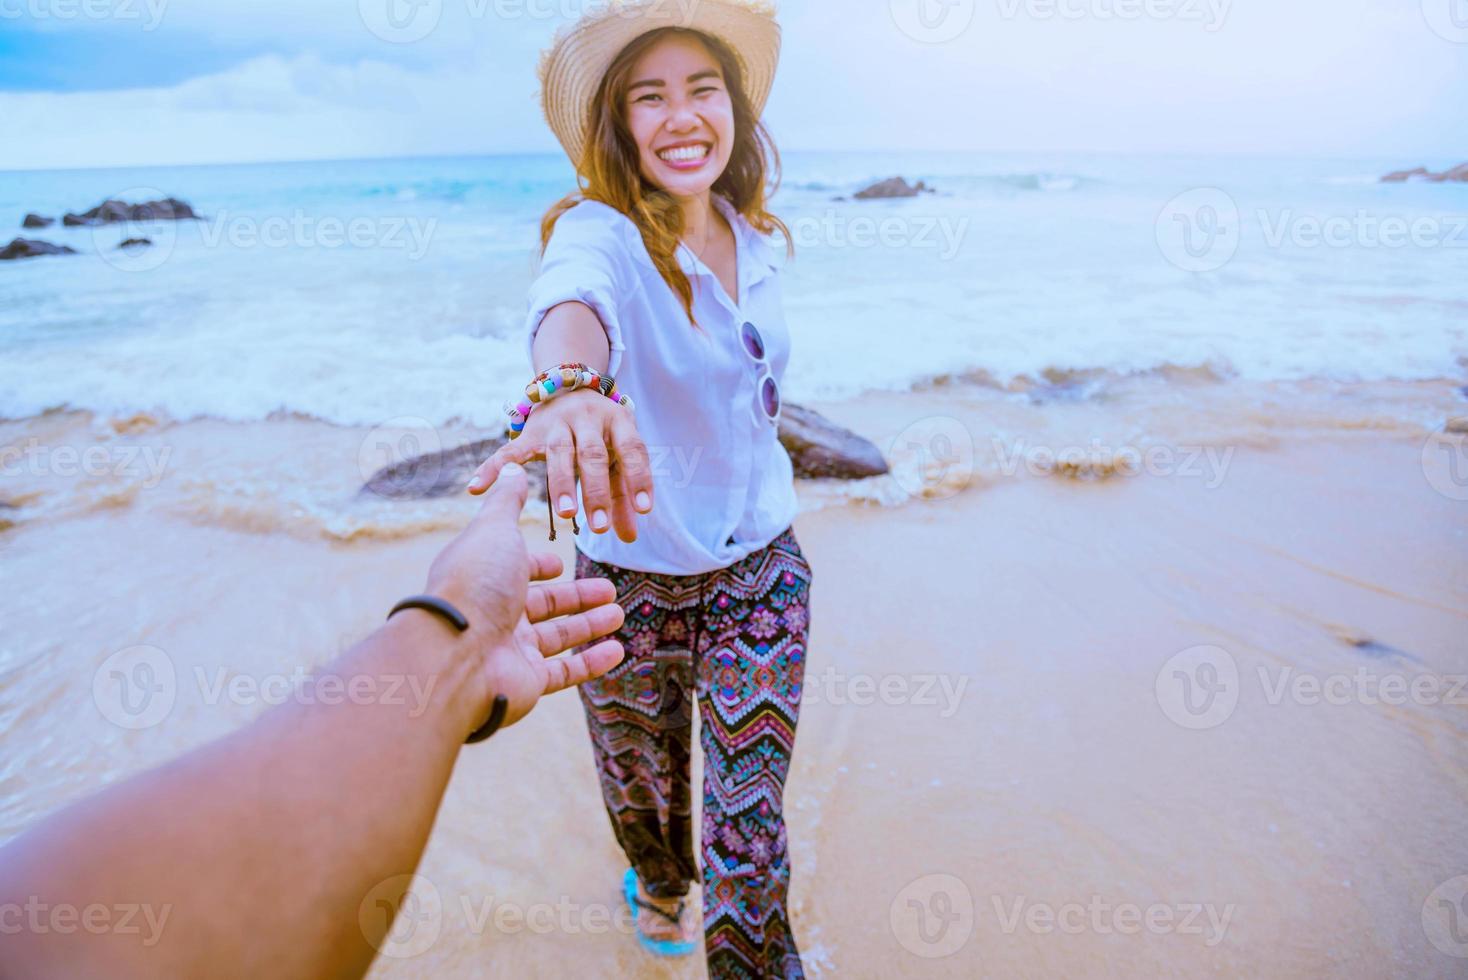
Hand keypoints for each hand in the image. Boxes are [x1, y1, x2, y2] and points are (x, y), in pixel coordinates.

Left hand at [426, 461, 624, 732]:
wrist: (455, 656)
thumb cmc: (475, 584)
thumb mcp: (495, 530)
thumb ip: (507, 502)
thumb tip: (512, 470)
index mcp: (484, 577)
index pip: (514, 570)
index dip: (537, 565)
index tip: (558, 563)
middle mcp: (494, 614)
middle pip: (542, 605)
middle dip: (576, 596)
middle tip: (608, 589)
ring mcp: (510, 650)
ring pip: (557, 636)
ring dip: (589, 625)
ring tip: (619, 613)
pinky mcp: (527, 681)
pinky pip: (565, 671)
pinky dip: (592, 661)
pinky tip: (617, 650)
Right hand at [466, 388, 653, 542]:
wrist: (570, 385)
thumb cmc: (601, 434)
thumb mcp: (618, 455)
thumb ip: (624, 496)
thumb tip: (631, 538)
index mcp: (617, 420)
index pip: (632, 450)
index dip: (639, 478)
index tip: (644, 510)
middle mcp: (587, 417)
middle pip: (592, 454)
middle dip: (596, 491)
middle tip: (600, 527)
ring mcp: (556, 422)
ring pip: (558, 453)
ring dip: (562, 485)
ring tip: (566, 514)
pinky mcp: (529, 431)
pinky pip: (510, 451)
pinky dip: (492, 468)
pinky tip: (477, 487)